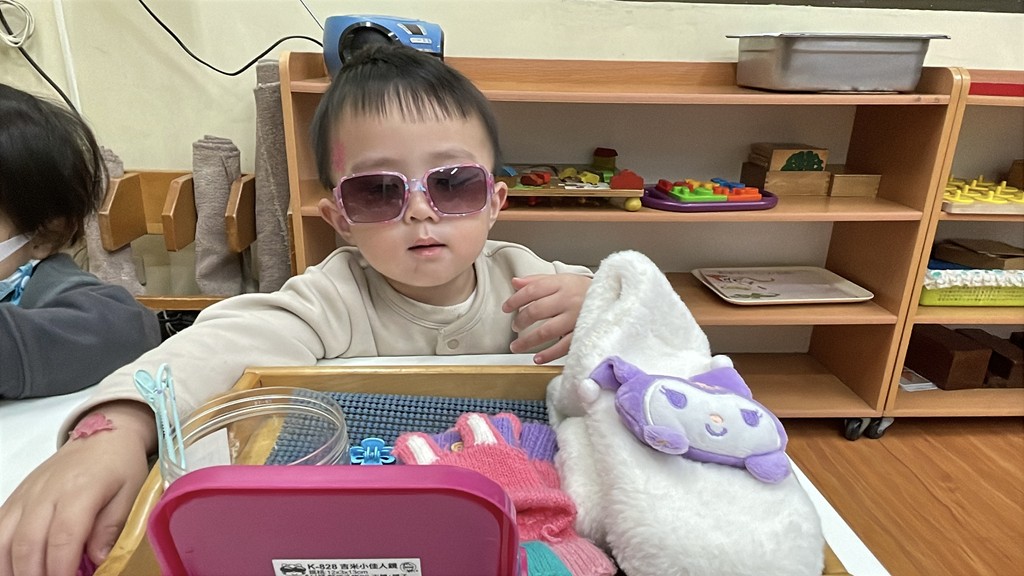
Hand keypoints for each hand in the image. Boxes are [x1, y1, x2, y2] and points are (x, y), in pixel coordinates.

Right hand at [0, 402, 154, 575]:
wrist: (101, 436)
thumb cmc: (119, 466)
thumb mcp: (130, 493)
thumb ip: (112, 527)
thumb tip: (98, 561)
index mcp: (80, 490)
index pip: (63, 537)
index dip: (61, 569)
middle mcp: (46, 493)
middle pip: (28, 543)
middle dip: (35, 574)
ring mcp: (26, 496)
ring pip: (5, 540)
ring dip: (13, 569)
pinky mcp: (15, 498)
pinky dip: (0, 554)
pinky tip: (12, 569)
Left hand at [502, 273, 590, 363]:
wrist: (614, 298)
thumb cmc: (584, 290)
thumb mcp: (563, 280)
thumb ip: (538, 280)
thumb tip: (515, 282)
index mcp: (562, 284)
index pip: (533, 290)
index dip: (515, 300)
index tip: (506, 308)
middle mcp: (568, 300)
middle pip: (537, 310)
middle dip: (521, 320)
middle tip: (515, 326)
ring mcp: (576, 318)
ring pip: (546, 331)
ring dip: (528, 341)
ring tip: (516, 346)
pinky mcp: (583, 333)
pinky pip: (563, 346)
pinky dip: (549, 354)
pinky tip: (537, 358)